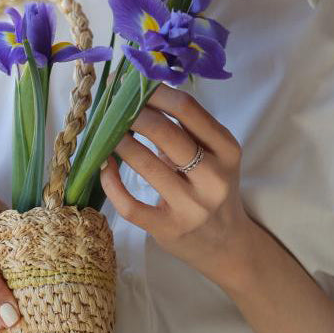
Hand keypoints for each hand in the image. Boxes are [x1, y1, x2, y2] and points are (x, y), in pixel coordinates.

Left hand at [99, 84, 256, 289]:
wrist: (228, 245)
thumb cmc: (214, 192)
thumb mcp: (214, 159)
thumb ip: (187, 132)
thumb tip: (139, 98)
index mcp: (227, 150)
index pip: (187, 109)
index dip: (154, 92)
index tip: (134, 87)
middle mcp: (213, 177)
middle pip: (165, 132)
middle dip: (133, 115)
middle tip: (115, 109)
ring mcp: (191, 206)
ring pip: (145, 164)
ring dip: (119, 143)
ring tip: (108, 134)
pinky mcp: (169, 229)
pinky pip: (131, 204)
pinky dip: (111, 183)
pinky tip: (105, 168)